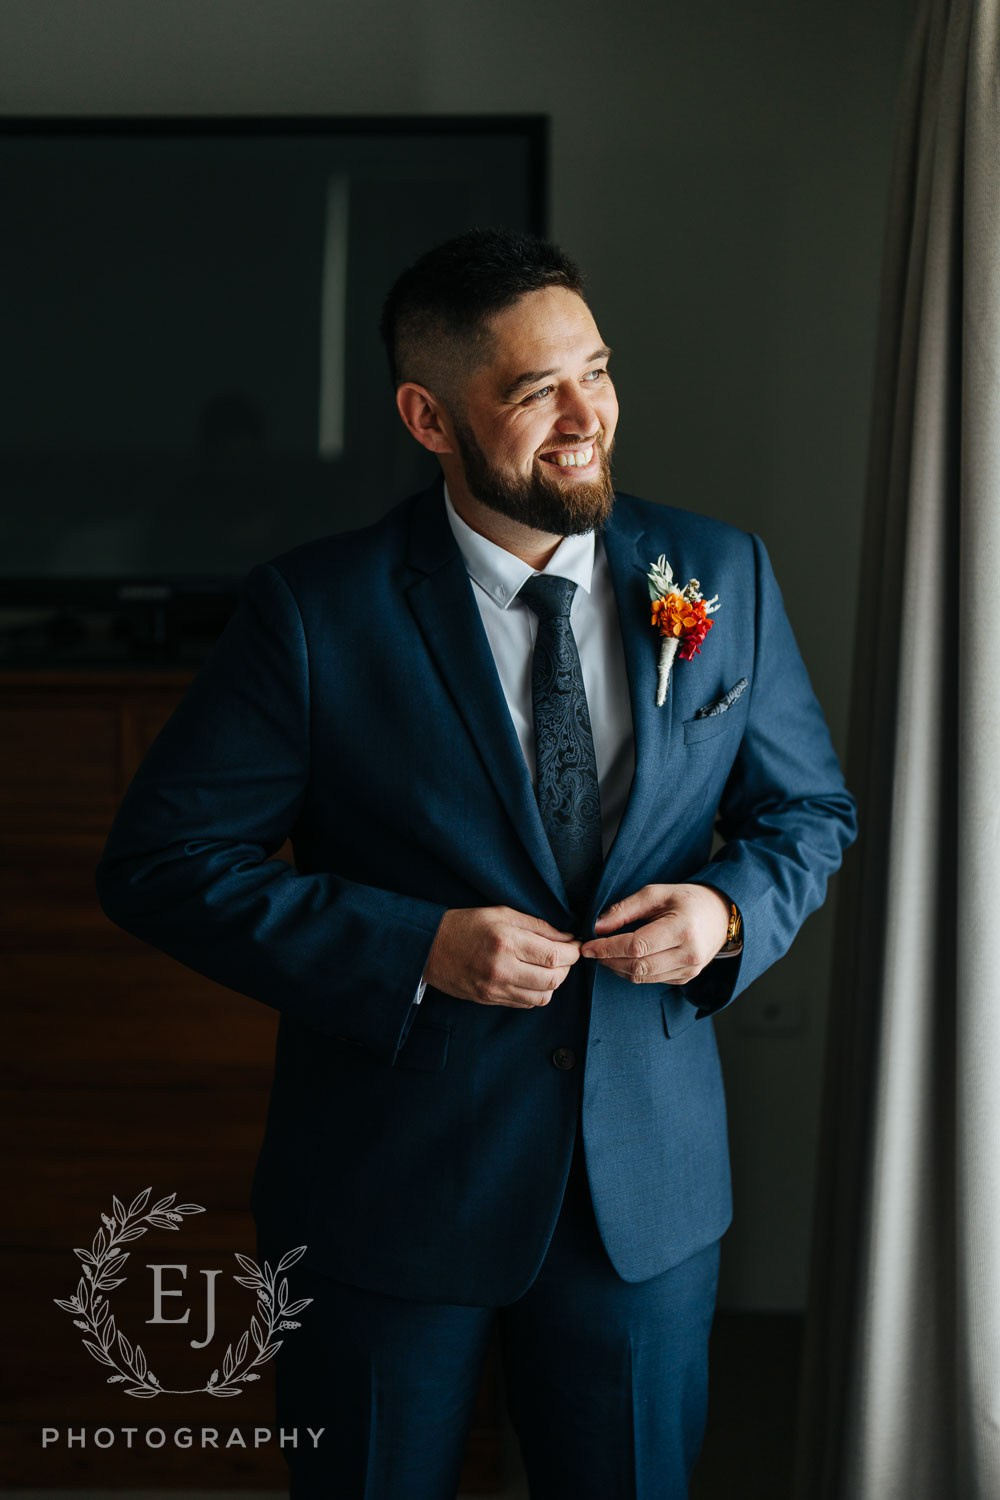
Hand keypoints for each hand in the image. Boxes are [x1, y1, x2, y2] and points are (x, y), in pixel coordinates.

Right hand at [424, 906, 581, 1008]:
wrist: (429, 947)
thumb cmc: (465, 924)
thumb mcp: (501, 913)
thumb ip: (537, 925)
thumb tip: (567, 938)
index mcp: (506, 941)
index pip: (554, 955)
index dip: (573, 952)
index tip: (575, 946)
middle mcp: (502, 968)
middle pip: (553, 979)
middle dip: (566, 968)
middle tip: (565, 956)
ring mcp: (495, 988)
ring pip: (542, 997)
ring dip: (553, 983)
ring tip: (548, 967)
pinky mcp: (489, 1000)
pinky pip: (525, 1004)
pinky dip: (536, 993)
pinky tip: (531, 978)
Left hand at [580, 883, 730, 984]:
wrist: (721, 915)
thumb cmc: (687, 900)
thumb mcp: (656, 893)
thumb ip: (625, 909)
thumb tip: (597, 926)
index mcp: (683, 929)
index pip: (637, 946)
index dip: (608, 948)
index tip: (588, 946)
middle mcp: (688, 954)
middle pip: (638, 967)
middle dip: (609, 960)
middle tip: (591, 951)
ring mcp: (689, 970)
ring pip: (642, 977)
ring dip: (618, 968)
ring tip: (604, 954)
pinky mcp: (686, 978)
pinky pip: (652, 980)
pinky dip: (633, 971)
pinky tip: (624, 959)